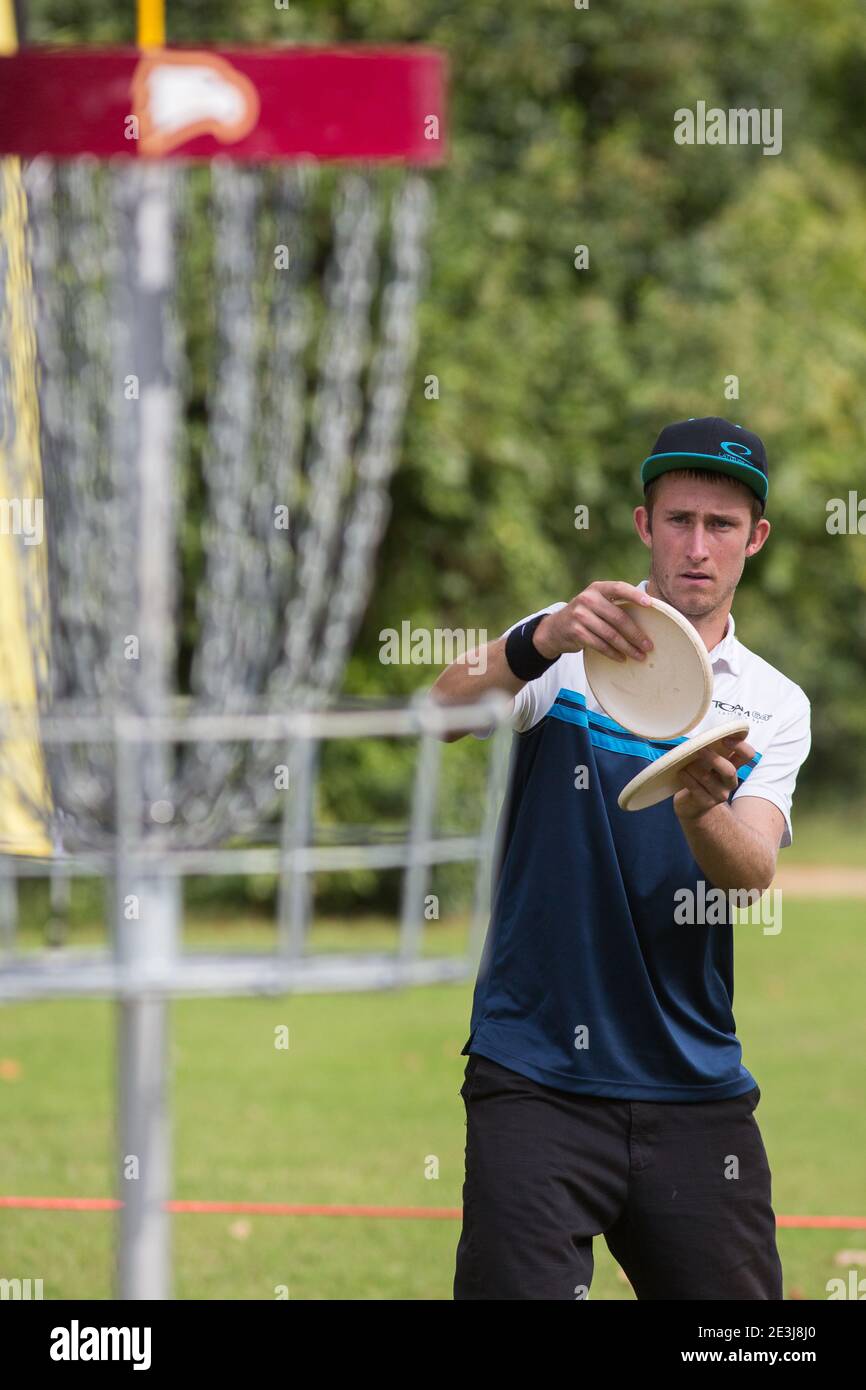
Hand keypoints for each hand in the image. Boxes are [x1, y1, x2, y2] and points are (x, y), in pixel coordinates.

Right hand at [533, 580, 654, 662]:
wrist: (555, 628)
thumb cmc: (585, 615)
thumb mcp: (596, 602)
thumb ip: (615, 603)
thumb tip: (650, 612)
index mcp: (597, 588)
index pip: (619, 587)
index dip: (634, 595)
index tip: (650, 603)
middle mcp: (587, 599)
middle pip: (618, 617)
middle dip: (636, 634)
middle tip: (649, 646)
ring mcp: (580, 615)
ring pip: (610, 634)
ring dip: (627, 647)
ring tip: (639, 655)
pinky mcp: (575, 631)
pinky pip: (599, 644)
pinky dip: (612, 653)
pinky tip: (621, 658)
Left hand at [673, 735, 755, 823]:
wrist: (690, 803)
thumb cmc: (697, 775)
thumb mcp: (705, 760)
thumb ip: (710, 747)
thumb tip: (706, 734)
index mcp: (733, 766)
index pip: (747, 755)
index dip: (740, 746)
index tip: (724, 739)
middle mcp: (730, 781)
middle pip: (729, 770)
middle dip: (713, 759)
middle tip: (700, 751)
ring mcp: (720, 794)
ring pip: (707, 778)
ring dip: (693, 768)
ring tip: (685, 765)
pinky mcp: (707, 803)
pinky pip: (696, 788)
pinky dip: (687, 778)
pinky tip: (682, 773)